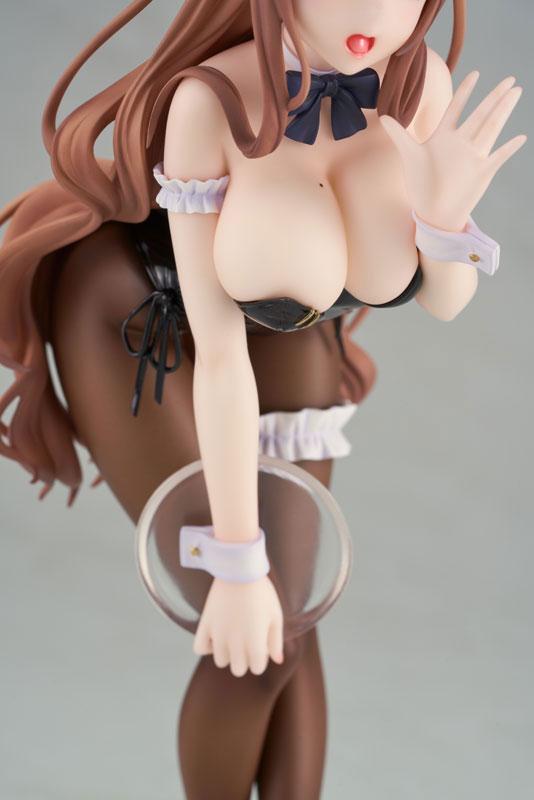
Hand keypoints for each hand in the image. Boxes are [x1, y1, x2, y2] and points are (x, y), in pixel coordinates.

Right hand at [193, 574, 284, 676]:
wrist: (239, 570)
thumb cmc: (262, 593)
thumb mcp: (276, 616)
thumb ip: (276, 642)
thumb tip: (278, 660)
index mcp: (255, 643)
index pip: (257, 668)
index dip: (261, 656)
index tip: (261, 642)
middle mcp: (235, 644)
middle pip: (238, 669)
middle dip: (245, 658)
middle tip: (248, 639)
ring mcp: (218, 635)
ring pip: (220, 661)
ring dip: (227, 653)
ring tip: (232, 634)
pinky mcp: (205, 624)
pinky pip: (199, 647)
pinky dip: (207, 646)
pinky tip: (216, 636)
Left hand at [379, 71, 526, 230]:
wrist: (432, 212)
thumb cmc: (421, 184)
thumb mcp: (410, 156)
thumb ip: (399, 135)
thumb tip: (382, 116)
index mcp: (444, 136)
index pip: (456, 108)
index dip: (465, 91)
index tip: (475, 73)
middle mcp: (461, 143)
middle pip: (481, 113)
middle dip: (494, 96)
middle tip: (510, 78)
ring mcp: (474, 156)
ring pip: (492, 128)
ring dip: (504, 111)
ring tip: (516, 92)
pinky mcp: (482, 172)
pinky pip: (498, 157)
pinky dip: (508, 149)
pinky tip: (520, 138)